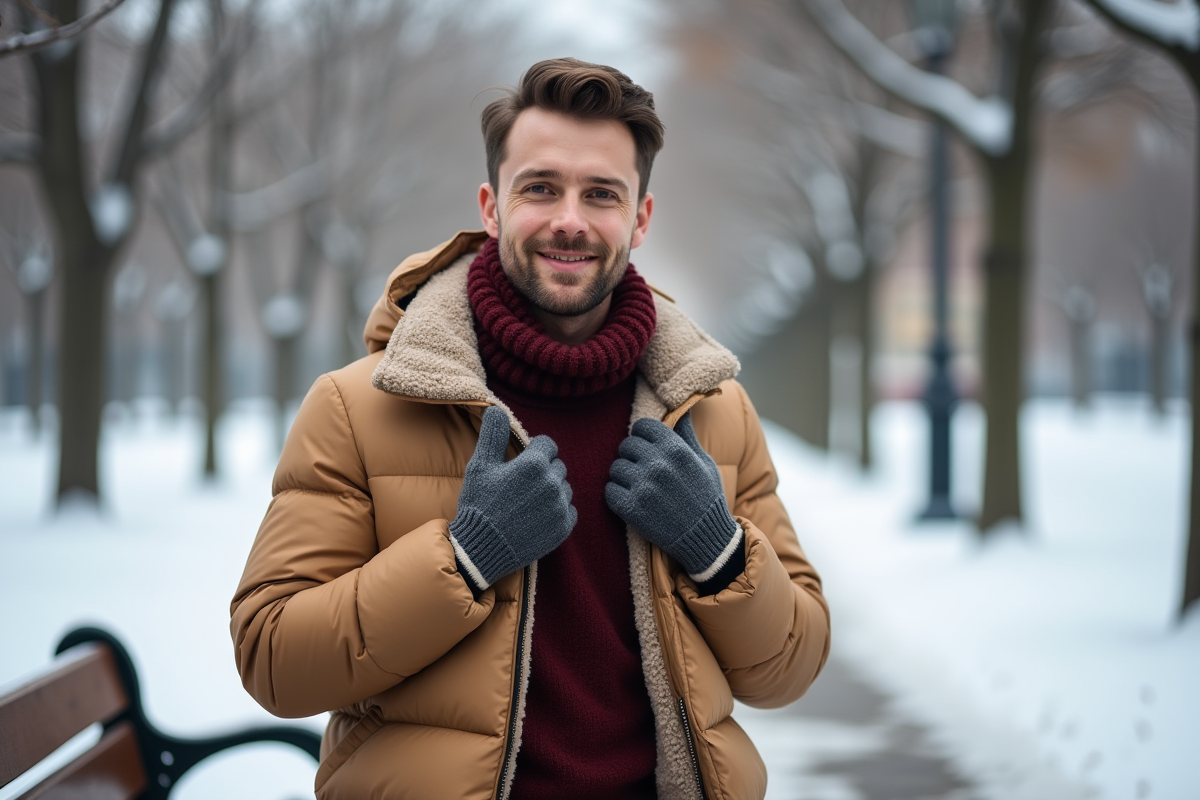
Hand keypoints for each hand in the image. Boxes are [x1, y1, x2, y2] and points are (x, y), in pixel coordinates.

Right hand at [450, 406, 575, 590]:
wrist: (482, 548)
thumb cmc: (479, 505)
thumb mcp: (480, 466)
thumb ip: (492, 434)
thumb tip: (496, 409)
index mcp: (533, 464)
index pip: (548, 444)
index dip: (534, 452)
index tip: (521, 464)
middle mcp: (552, 483)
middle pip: (557, 465)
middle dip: (542, 471)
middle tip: (521, 486)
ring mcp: (560, 506)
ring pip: (564, 487)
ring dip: (551, 490)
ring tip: (528, 502)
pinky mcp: (564, 527)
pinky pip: (570, 509)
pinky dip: (557, 511)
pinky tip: (537, 517)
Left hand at [605, 413, 738, 576]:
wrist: (707, 538)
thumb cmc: (707, 497)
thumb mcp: (704, 462)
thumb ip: (686, 435)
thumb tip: (681, 409)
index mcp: (676, 449)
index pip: (642, 426)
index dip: (643, 437)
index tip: (647, 448)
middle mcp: (658, 464)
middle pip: (626, 446)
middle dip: (632, 457)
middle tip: (643, 471)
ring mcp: (643, 487)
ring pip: (615, 468)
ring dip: (623, 478)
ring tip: (638, 488)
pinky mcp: (632, 509)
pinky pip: (609, 491)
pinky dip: (617, 496)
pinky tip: (631, 501)